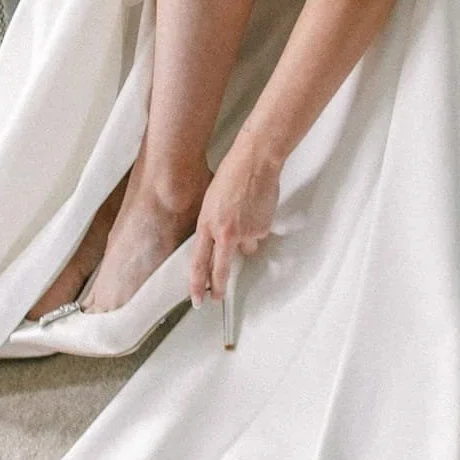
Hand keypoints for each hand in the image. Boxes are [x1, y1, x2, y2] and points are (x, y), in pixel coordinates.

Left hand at [190, 142, 280, 303]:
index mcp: (207, 224)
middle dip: (218, 287)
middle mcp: (224, 233)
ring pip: (244, 250)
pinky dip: (257, 228)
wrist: (255, 161)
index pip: (198, 263)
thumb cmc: (232, 174)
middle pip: (220, 270)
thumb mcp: (211, 202)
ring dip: (245, 242)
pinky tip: (256, 209)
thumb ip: (213, 226)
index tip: (197, 298)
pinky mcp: (262, 228)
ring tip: (245, 216)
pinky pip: (258, 236)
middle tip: (216, 297)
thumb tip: (221, 242)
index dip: (197, 284)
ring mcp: (245, 232)